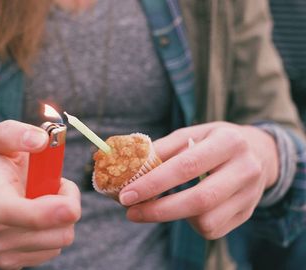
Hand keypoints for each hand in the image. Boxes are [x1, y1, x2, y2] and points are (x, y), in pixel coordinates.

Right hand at [0, 120, 80, 268]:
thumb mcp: (0, 138)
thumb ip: (17, 133)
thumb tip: (41, 141)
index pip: (9, 210)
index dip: (43, 213)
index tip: (71, 207)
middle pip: (49, 231)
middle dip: (66, 203)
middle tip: (55, 185)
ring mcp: (1, 249)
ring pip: (59, 239)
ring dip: (63, 216)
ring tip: (46, 198)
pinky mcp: (13, 262)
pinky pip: (55, 249)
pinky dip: (56, 230)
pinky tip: (41, 215)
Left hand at [119, 122, 278, 239]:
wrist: (258, 152)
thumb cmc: (214, 141)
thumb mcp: (192, 134)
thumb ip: (163, 149)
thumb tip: (130, 167)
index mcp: (228, 142)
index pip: (186, 167)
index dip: (153, 183)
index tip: (127, 194)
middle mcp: (245, 169)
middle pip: (199, 200)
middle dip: (158, 210)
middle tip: (131, 212)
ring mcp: (250, 195)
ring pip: (206, 221)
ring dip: (175, 216)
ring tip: (163, 204)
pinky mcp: (248, 213)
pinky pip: (212, 230)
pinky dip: (191, 223)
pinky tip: (186, 208)